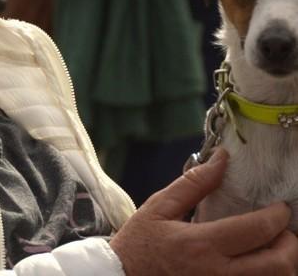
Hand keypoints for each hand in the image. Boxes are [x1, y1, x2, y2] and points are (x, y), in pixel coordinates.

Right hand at [110, 150, 297, 274]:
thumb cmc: (140, 243)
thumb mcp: (160, 207)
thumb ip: (194, 183)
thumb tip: (222, 159)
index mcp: (200, 244)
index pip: (257, 230)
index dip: (278, 216)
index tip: (280, 207)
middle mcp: (216, 273)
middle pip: (278, 264)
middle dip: (289, 244)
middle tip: (283, 231)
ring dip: (283, 264)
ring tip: (272, 249)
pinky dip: (266, 275)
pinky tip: (258, 264)